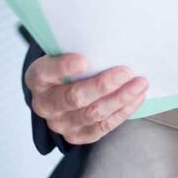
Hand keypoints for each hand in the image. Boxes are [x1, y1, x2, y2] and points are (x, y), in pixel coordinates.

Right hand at [25, 53, 148, 144]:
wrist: (62, 88)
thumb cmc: (69, 63)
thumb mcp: (65, 51)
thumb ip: (79, 47)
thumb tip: (109, 41)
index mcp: (37, 78)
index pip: (45, 72)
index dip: (64, 67)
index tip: (85, 60)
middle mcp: (44, 104)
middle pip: (74, 97)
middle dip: (103, 85)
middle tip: (126, 71)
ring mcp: (60, 123)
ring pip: (93, 114)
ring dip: (120, 98)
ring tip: (140, 83)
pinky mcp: (76, 136)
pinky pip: (102, 127)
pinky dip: (123, 112)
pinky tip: (136, 98)